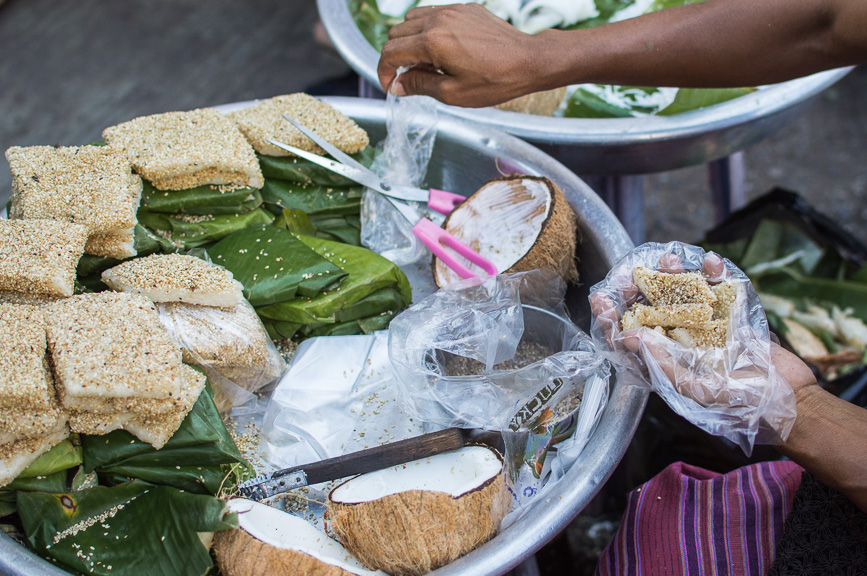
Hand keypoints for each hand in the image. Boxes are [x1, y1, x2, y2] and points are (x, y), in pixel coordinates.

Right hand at [377, 3, 546, 106]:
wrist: (529, 61)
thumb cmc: (495, 80)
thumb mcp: (453, 93)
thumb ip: (420, 86)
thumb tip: (398, 85)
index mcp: (432, 41)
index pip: (391, 52)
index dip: (384, 71)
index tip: (390, 85)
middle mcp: (438, 19)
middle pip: (396, 32)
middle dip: (396, 56)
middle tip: (411, 77)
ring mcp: (452, 10)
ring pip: (412, 19)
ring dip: (410, 40)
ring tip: (427, 62)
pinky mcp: (465, 8)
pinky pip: (434, 14)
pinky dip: (428, 30)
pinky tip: (444, 50)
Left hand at [589, 252, 810, 406]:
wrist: (793, 403)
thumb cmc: (745, 406)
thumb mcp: (699, 392)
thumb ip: (664, 367)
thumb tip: (632, 337)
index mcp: (666, 365)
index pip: (630, 339)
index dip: (613, 320)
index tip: (600, 299)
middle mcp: (682, 344)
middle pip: (651, 310)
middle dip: (638, 290)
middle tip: (629, 274)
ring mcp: (707, 327)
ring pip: (683, 294)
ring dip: (674, 275)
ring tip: (668, 259)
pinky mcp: (733, 316)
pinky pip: (719, 288)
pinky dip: (715, 273)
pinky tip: (710, 262)